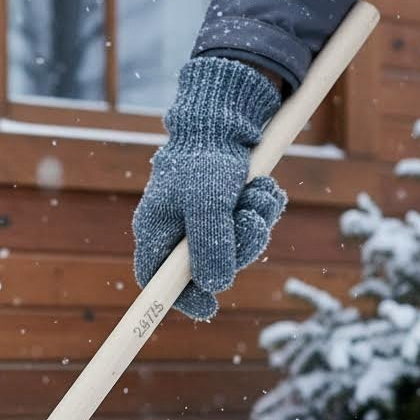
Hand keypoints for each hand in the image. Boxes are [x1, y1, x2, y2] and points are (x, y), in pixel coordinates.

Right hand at [133, 57, 287, 319]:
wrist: (226, 112)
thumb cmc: (205, 157)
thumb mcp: (207, 205)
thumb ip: (210, 248)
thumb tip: (215, 286)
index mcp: (156, 231)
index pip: (158, 282)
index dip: (181, 299)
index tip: (209, 307)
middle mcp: (178, 230)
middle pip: (208, 267)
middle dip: (238, 247)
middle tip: (250, 220)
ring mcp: (205, 219)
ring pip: (236, 246)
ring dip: (256, 223)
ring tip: (257, 193)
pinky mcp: (229, 205)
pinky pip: (250, 225)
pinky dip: (262, 209)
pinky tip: (262, 188)